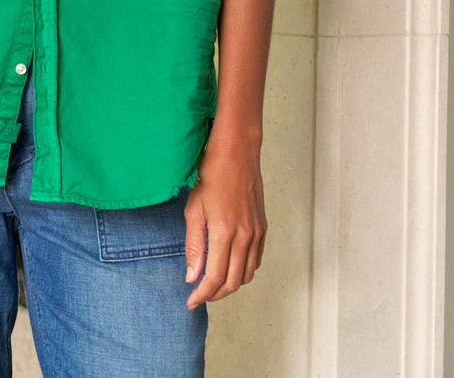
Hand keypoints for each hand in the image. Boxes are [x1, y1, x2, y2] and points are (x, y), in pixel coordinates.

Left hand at [183, 141, 266, 307]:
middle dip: (215, 294)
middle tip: (199, 295)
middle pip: (233, 282)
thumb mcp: (194, 209)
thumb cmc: (211, 175)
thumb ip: (194, 246)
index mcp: (225, 232)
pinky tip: (230, 267)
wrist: (236, 152)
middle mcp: (245, 236)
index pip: (215, 277)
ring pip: (246, 274)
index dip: (202, 294)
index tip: (190, 301)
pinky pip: (256, 260)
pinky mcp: (263, 228)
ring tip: (212, 284)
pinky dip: (243, 271)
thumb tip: (192, 276)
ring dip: (230, 285)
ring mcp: (257, 233)